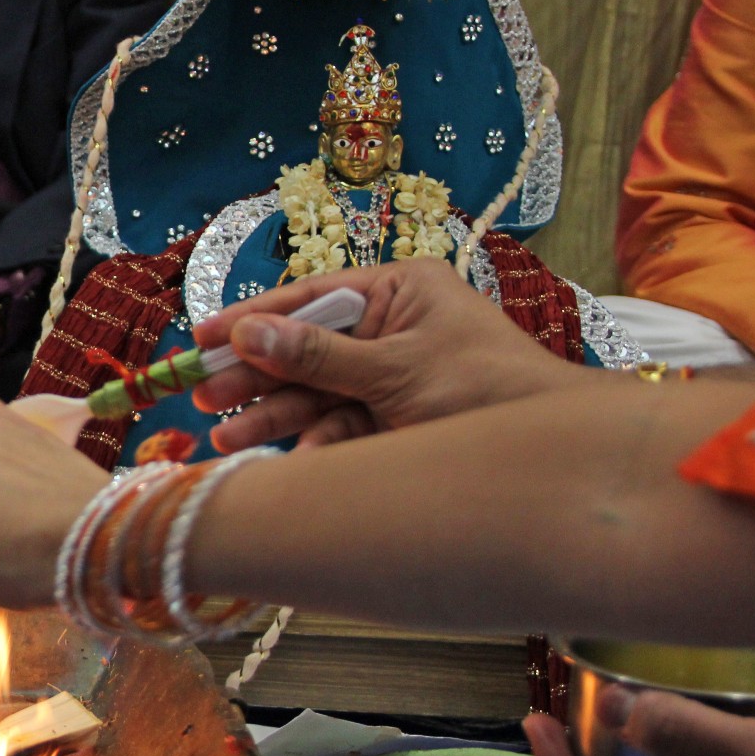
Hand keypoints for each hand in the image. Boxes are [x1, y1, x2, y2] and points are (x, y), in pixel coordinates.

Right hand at [190, 259, 586, 452]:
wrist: (552, 453)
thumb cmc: (487, 388)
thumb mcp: (394, 369)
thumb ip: (317, 357)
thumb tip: (248, 334)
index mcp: (401, 291)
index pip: (311, 298)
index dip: (253, 320)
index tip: (202, 337)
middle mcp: (393, 328)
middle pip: (306, 349)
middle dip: (254, 377)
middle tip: (202, 397)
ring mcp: (394, 376)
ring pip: (317, 393)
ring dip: (271, 417)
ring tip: (224, 441)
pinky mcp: (397, 420)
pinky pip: (342, 428)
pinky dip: (313, 446)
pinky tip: (287, 464)